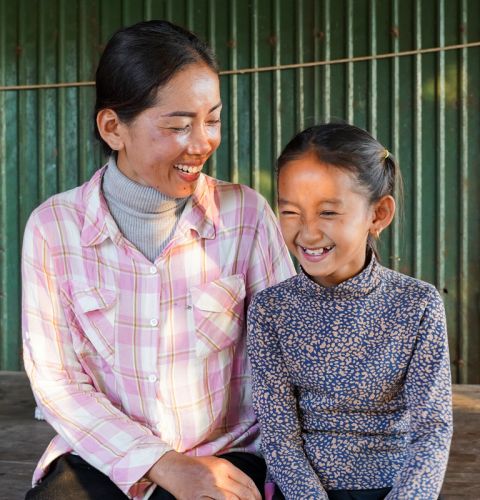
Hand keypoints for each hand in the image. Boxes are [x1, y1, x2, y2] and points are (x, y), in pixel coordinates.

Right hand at [147, 450, 261, 499]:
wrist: (172, 468)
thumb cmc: (196, 466)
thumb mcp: (216, 463)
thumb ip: (232, 474)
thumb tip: (248, 490)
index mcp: (223, 465)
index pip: (246, 482)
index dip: (256, 494)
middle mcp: (216, 476)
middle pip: (242, 494)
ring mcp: (206, 489)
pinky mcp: (195, 499)